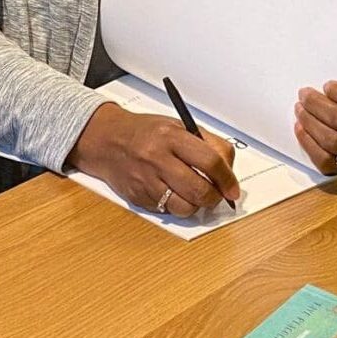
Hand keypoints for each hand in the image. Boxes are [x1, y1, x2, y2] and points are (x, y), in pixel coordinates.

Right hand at [69, 102, 238, 216]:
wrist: (104, 140)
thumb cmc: (143, 132)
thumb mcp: (176, 126)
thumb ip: (206, 144)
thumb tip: (228, 171)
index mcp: (170, 136)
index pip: (210, 162)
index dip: (227, 179)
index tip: (232, 188)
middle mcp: (156, 158)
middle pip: (199, 190)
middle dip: (214, 198)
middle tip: (215, 195)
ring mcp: (145, 179)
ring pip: (184, 207)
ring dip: (194, 206)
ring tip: (192, 195)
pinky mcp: (137, 196)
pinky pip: (166, 211)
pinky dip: (174, 205)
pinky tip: (170, 192)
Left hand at [294, 62, 336, 173]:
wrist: (323, 122)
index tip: (326, 85)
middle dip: (318, 105)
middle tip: (303, 95)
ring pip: (333, 140)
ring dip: (311, 122)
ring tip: (299, 109)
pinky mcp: (336, 165)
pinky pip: (323, 159)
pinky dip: (308, 142)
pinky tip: (299, 127)